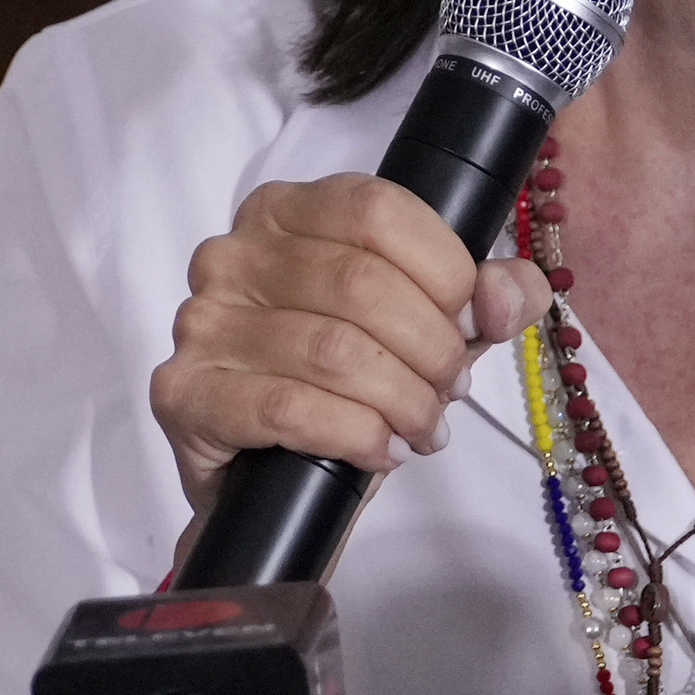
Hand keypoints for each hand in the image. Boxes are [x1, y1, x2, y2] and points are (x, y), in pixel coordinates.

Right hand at [150, 174, 551, 520]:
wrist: (267, 483)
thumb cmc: (342, 387)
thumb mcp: (424, 327)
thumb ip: (481, 297)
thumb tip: (510, 293)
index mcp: (286, 211)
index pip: (377, 210)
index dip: (444, 270)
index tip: (470, 322)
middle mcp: (232, 254)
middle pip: (362, 283)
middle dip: (430, 347)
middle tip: (450, 390)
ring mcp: (202, 322)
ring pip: (333, 351)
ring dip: (402, 399)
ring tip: (422, 428)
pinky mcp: (184, 393)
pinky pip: (288, 407)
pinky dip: (355, 434)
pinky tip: (381, 451)